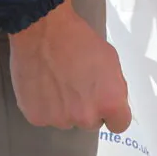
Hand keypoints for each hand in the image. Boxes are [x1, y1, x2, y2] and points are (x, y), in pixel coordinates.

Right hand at [7, 0, 130, 132]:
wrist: (44, 30)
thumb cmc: (81, 40)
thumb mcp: (111, 60)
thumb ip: (114, 87)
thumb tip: (110, 101)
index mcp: (109, 103)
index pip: (119, 125)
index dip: (112, 112)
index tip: (103, 101)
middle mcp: (86, 117)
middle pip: (90, 122)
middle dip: (86, 108)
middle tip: (76, 85)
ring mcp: (60, 120)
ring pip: (67, 120)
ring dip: (64, 108)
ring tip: (56, 82)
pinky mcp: (36, 118)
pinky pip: (45, 117)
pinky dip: (44, 106)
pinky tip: (42, 85)